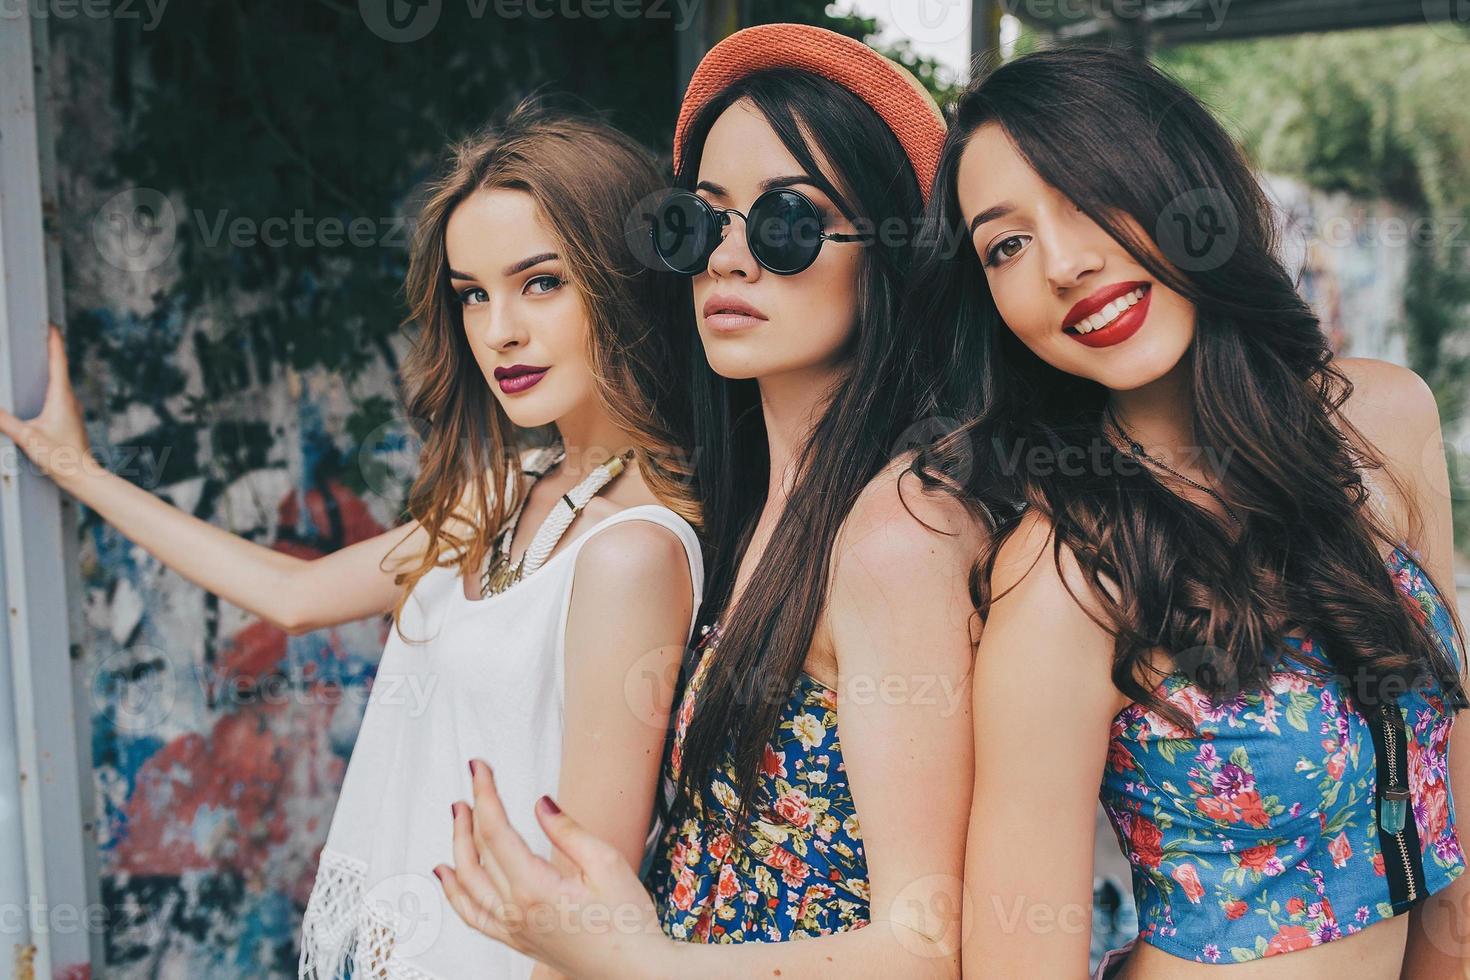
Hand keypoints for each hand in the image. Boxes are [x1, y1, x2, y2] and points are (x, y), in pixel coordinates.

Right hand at [0, 323, 95, 488]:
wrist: (82, 475)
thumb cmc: (60, 457)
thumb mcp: (26, 437)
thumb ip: (4, 421)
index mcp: (61, 397)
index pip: (58, 361)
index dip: (54, 341)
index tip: (51, 325)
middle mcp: (69, 399)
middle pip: (60, 367)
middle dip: (51, 348)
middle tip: (43, 331)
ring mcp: (72, 409)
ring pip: (61, 381)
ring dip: (52, 365)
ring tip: (42, 352)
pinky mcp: (70, 418)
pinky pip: (60, 393)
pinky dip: (52, 382)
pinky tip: (45, 387)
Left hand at [435, 758, 674, 979]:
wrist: (634, 972)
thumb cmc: (628, 921)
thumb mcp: (606, 864)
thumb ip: (568, 831)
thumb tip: (540, 804)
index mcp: (535, 888)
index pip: (496, 831)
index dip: (485, 794)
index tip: (479, 768)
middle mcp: (515, 911)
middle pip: (476, 854)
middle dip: (470, 814)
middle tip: (470, 784)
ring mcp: (513, 929)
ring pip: (467, 884)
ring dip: (457, 846)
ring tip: (458, 816)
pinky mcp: (517, 941)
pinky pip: (473, 916)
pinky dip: (454, 893)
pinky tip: (447, 875)